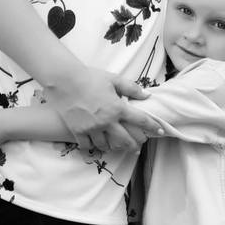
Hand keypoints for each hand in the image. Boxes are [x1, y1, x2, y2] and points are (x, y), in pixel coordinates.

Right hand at [45, 68, 161, 151]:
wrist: (64, 80)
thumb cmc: (90, 77)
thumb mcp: (114, 79)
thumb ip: (131, 88)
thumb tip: (146, 95)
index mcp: (118, 108)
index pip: (141, 120)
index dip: (153, 126)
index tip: (161, 131)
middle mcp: (107, 121)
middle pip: (125, 139)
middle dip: (134, 145)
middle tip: (138, 147)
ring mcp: (92, 128)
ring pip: (106, 145)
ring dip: (113, 147)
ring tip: (117, 147)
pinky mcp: (77, 131)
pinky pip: (88, 146)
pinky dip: (93, 147)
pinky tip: (96, 146)